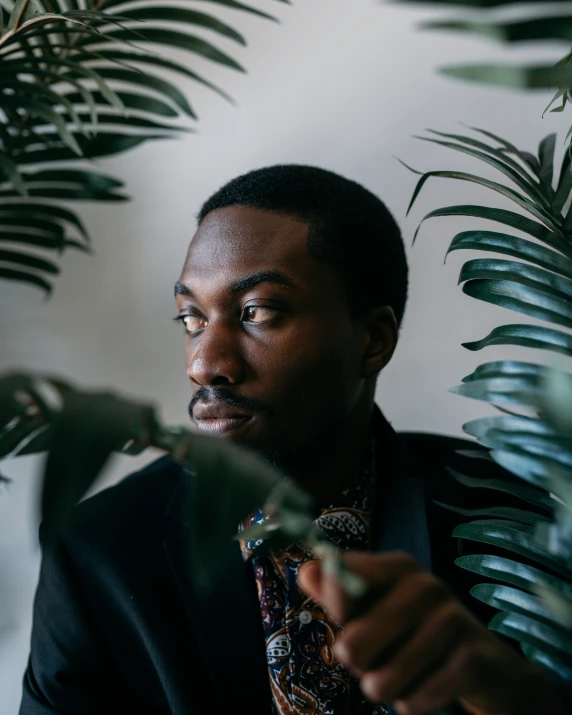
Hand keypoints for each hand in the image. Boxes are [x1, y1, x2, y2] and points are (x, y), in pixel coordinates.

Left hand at [298, 551, 565, 714]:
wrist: (491, 668)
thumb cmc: (417, 634)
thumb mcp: (378, 607)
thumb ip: (338, 592)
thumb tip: (307, 570)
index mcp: (397, 566)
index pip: (341, 576)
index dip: (334, 606)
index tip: (345, 617)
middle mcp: (424, 584)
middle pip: (351, 645)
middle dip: (360, 665)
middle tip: (384, 656)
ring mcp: (450, 621)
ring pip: (378, 682)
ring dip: (386, 689)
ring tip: (409, 672)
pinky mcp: (469, 662)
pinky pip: (410, 702)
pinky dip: (413, 703)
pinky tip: (433, 684)